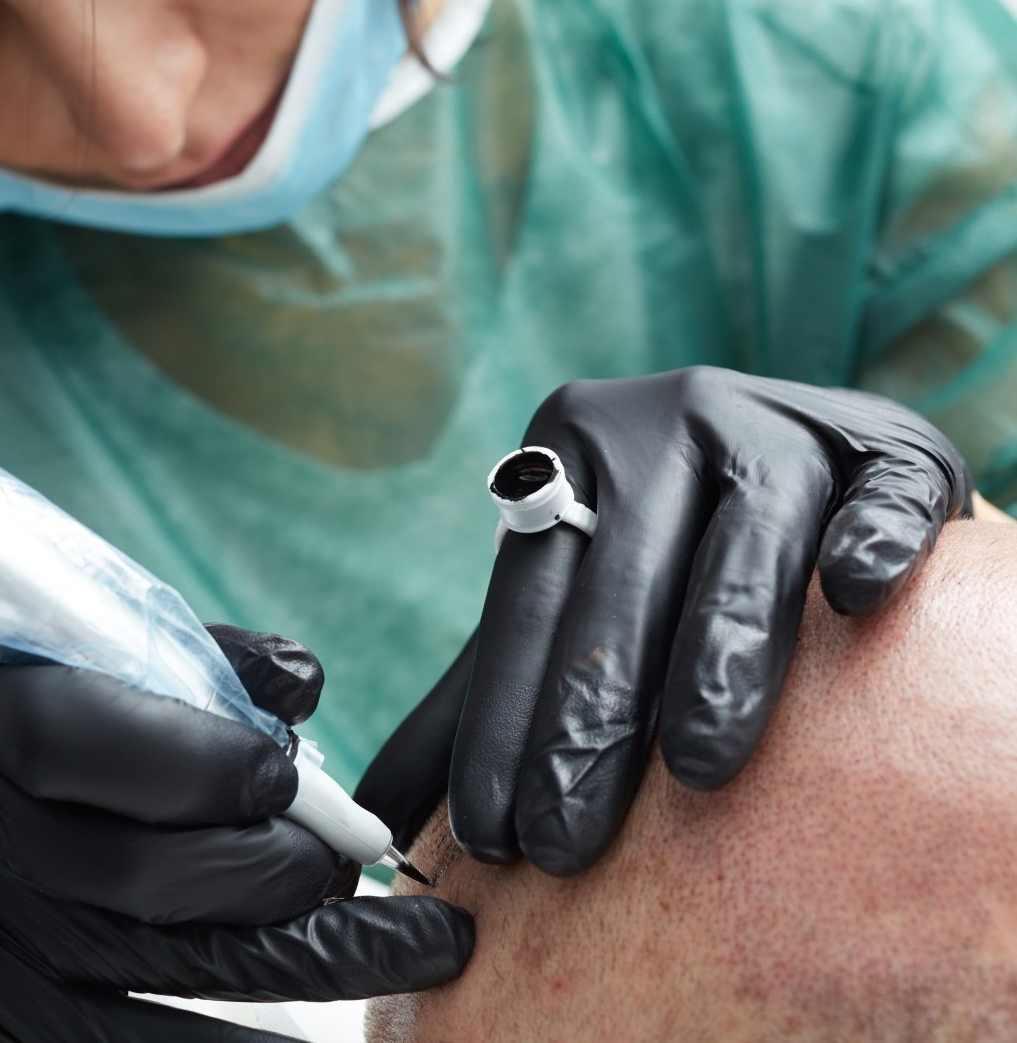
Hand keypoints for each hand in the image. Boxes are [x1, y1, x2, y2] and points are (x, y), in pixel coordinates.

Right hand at [0, 626, 472, 1041]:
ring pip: (166, 965)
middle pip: (151, 875)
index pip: (104, 746)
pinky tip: (321, 1042)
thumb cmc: (23, 725)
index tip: (298, 784)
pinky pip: (126, 1042)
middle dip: (283, 870)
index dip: (220, 768)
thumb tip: (305, 687)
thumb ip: (202, 663)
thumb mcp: (85, 661)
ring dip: (311, 958)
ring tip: (423, 948)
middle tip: (359, 863)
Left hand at [358, 369, 969, 875]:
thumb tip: (376, 814)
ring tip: (698, 770)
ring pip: (744, 538)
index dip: (504, 714)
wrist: (796, 460)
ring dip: (721, 651)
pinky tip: (850, 593)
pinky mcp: (886, 440)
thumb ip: (482, 692)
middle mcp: (668, 420)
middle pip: (622, 578)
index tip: (492, 834)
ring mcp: (779, 421)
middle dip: (587, 718)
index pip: (529, 594)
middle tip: (565, 842)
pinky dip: (867, 536)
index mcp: (571, 451)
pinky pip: (882, 484)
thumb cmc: (658, 558)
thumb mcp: (560, 603)